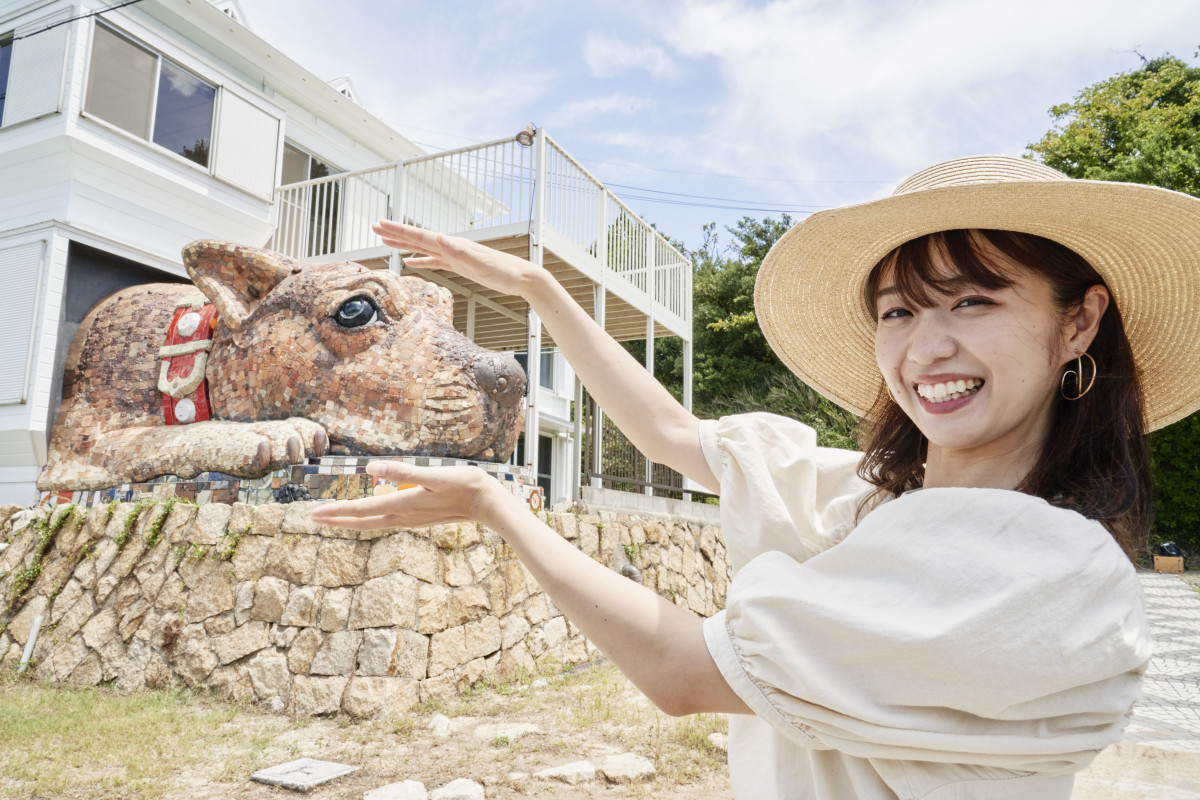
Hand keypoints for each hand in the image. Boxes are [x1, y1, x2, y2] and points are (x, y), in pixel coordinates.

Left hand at [308, 461, 511, 529]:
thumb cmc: (465, 485)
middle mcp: (404, 515)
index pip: (362, 510)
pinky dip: (371, 518)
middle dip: (337, 520)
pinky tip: (371, 515)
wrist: (490, 504)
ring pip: (374, 522)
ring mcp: (412, 519)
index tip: (313, 514)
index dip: (336, 511)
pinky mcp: (421, 517)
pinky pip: (387, 520)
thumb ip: (401, 472)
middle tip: (313, 518)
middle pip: (363, 521)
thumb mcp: (434, 475)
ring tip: (335, 517)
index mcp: (403, 504)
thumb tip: (369, 470)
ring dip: (352, 520)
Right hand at [372, 220, 536, 297]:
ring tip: (386, 240)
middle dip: (395, 232)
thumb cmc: (505, 271)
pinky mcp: (460, 266)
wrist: (523, 278)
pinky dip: (422, 260)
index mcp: (453, 245)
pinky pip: (435, 262)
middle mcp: (452, 247)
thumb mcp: (480, 263)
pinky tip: (412, 262)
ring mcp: (455, 256)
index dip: (399, 230)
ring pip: (423, 248)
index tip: (380, 223)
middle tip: (375, 226)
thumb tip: (440, 239)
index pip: (421, 235)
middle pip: (418, 238)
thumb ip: (460, 251)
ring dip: (404, 244)